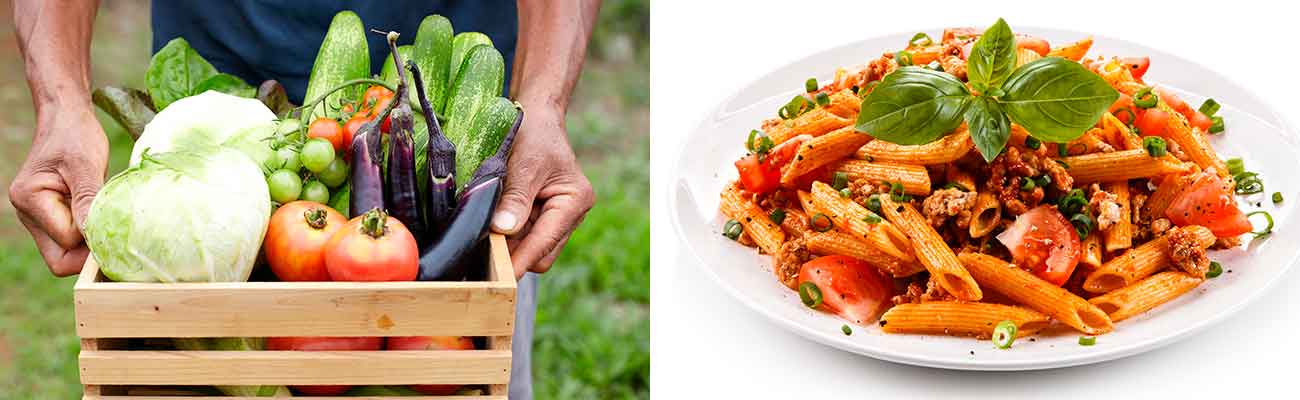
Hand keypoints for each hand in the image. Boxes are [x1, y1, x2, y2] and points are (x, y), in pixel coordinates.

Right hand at [9, 105, 108, 275]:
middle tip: (115, 234)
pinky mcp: (51, 216)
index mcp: (29, 199)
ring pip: (65, 252)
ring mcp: (38, 217)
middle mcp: (27, 213)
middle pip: (58, 258)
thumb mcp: (86, 165)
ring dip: (89, 243)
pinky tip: (102, 218)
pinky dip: (88, 235)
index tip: (115, 224)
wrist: (66, 120)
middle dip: (87, 253)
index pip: (65, 241)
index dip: (92, 238)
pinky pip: (70, 240)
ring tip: (108, 220)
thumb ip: (88, 200)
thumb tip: (93, 235)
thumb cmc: (76, 136)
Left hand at [491, 105, 594, 278]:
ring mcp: (557, 217)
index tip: (501, 277)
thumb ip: (516, 198)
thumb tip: (503, 230)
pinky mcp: (542, 215)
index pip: (546, 242)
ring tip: (483, 237)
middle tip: (481, 253)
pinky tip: (490, 227)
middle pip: (541, 253)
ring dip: (509, 245)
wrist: (536, 118)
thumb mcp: (525, 164)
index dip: (522, 260)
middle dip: (514, 255)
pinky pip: (524, 235)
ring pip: (531, 247)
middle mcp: (571, 214)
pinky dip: (507, 235)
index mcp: (575, 201)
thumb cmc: (535, 135)